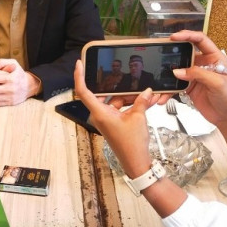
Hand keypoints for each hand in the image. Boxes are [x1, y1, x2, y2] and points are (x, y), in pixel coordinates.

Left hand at [73, 60, 154, 176]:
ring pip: (113, 101)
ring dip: (127, 96)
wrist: (136, 162)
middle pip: (102, 94)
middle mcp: (100, 115)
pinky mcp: (114, 123)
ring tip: (142, 92)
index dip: (79, 76)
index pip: (83, 91)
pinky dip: (130, 104)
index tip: (79, 64)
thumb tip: (147, 91)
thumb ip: (141, 101)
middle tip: (125, 77)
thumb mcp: (138, 118)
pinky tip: (144, 100)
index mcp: (99, 113)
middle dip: (115, 86)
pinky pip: (119, 108)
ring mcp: (106, 119)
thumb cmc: (132, 144)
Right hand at [169, 31, 226, 155]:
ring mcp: (195, 76)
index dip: (188, 35)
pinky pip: (175, 85)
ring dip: (167, 76)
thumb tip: (177, 71)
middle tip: (161, 53)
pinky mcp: (189, 88)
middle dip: (172, 54)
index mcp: (214, 58)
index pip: (200, 40)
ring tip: (158, 80)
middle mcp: (203, 64)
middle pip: (185, 53)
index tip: (174, 37)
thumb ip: (197, 74)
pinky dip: (168, 91)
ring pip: (177, 70)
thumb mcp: (217, 82)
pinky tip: (163, 96)